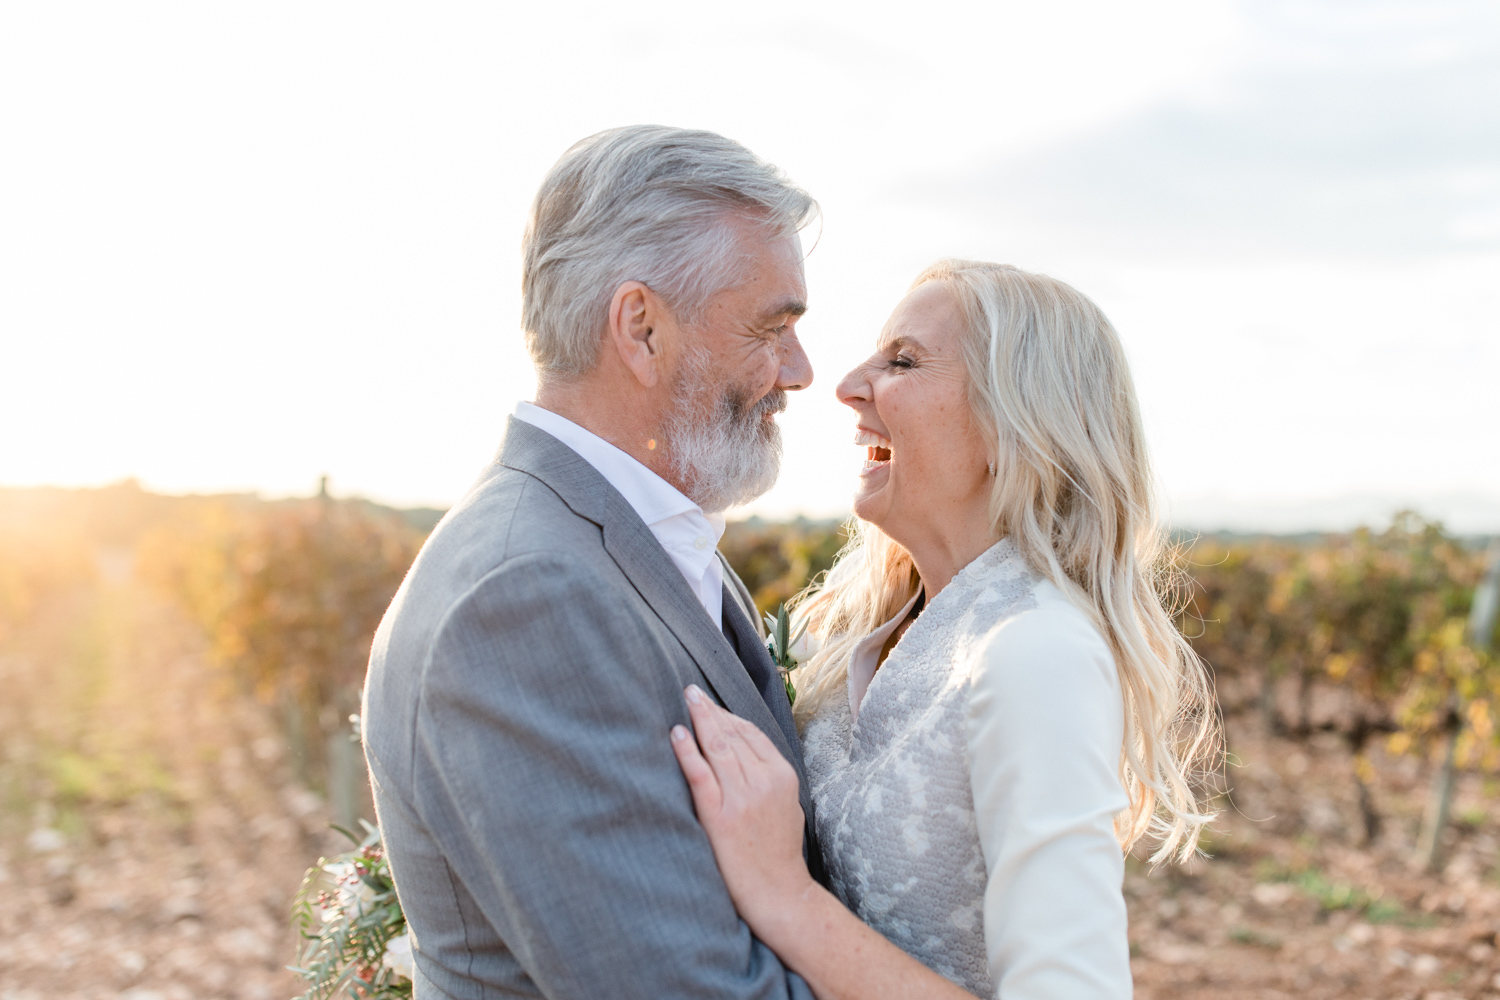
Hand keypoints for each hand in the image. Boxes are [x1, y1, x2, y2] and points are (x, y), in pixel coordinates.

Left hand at [671, 685, 815, 926]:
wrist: (777, 892)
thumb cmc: (779, 851)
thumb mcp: (788, 805)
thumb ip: (771, 776)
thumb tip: (748, 752)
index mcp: (782, 776)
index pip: (751, 734)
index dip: (728, 715)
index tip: (711, 703)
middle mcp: (763, 781)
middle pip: (732, 735)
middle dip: (710, 710)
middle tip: (692, 691)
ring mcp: (741, 797)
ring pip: (717, 747)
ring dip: (699, 720)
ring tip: (686, 701)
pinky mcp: (720, 816)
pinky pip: (700, 775)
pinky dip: (687, 751)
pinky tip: (677, 733)